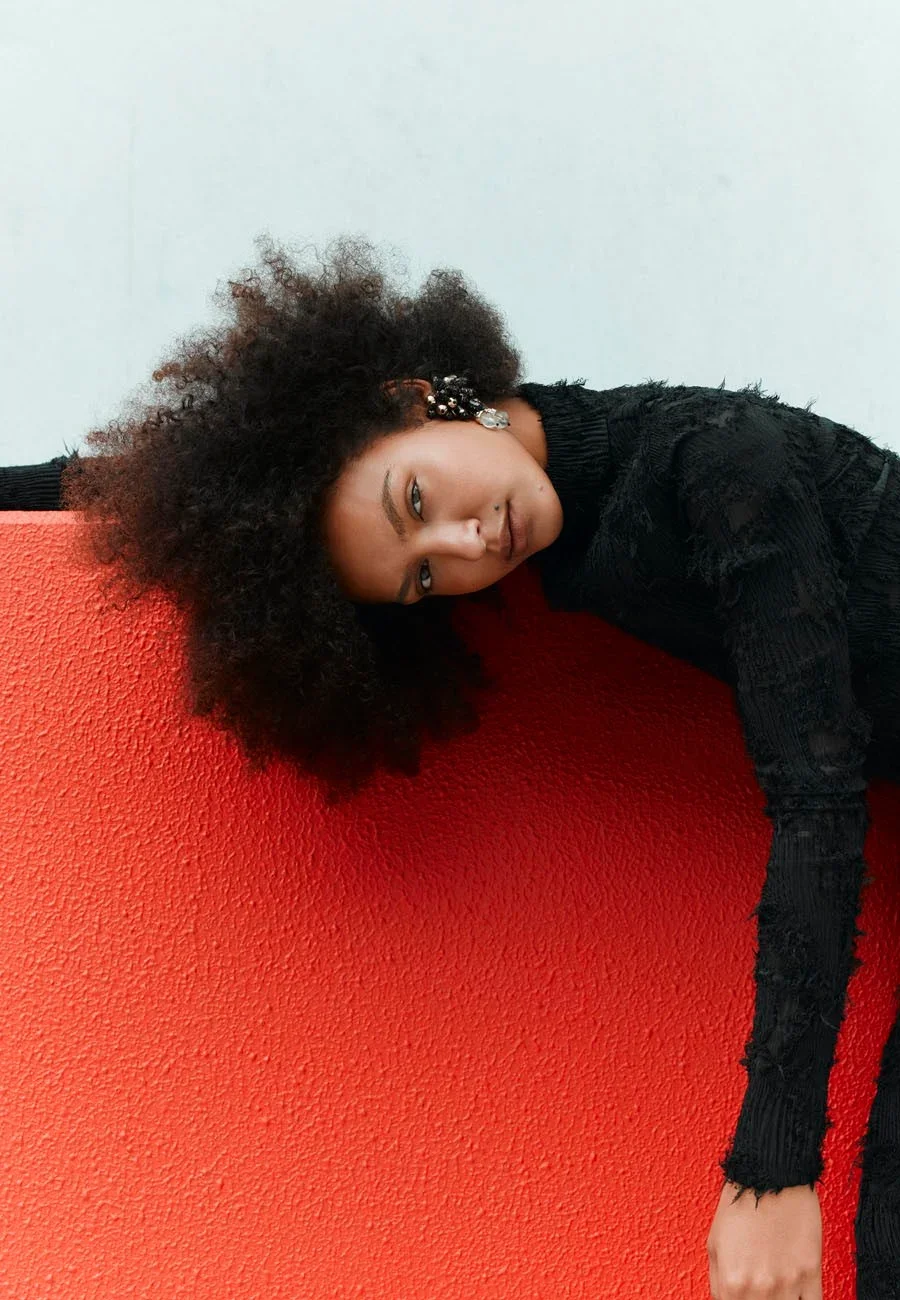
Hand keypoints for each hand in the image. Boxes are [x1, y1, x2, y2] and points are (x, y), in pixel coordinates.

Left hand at [706, 1179, 822, 1298]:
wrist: (769, 1174)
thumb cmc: (740, 1203)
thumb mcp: (714, 1244)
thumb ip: (719, 1283)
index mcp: (733, 1282)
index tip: (743, 1295)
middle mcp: (760, 1288)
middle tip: (761, 1290)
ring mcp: (788, 1283)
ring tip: (777, 1289)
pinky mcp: (812, 1273)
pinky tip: (796, 1294)